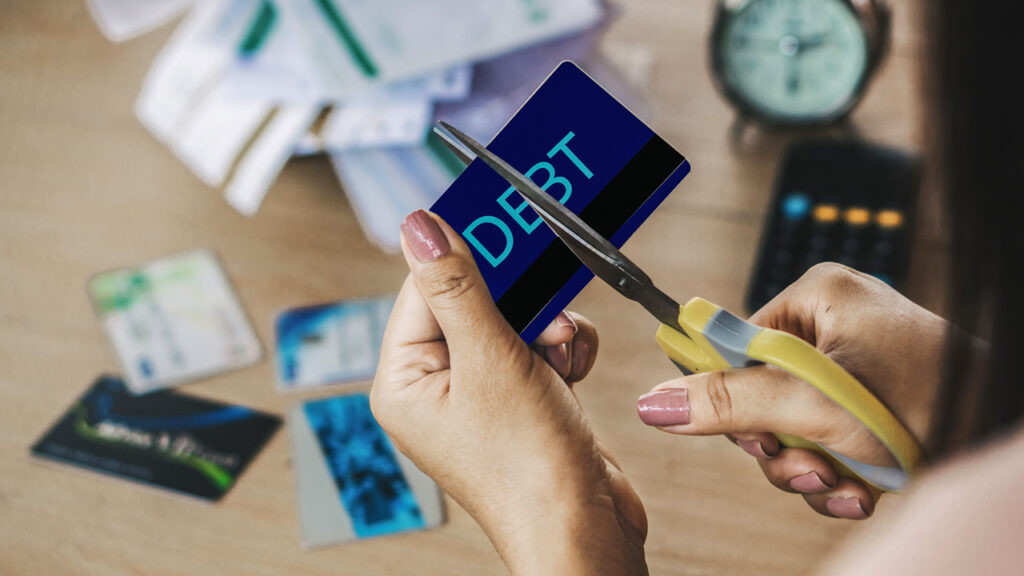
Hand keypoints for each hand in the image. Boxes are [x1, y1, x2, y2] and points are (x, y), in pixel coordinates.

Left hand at [371, 210, 647, 574]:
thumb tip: (419, 226)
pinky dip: (561, 349)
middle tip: (542, 299)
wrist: (585, 529)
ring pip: (511, 320)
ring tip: (561, 351)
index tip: (500, 224)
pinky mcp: (519, 401)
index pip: (421, 288)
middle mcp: (435, 388)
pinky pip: (535, 347)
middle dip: (517, 300)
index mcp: (404, 382)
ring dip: (547, 326)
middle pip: (471, 300)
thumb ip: (458, 286)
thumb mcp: (491, 359)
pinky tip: (572, 369)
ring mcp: (479, 395)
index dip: (464, 256)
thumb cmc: (528, 470)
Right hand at [637, 263, 947, 518]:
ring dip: (809, 469)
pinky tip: (862, 490)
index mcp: (816, 298)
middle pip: (759, 396)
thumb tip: (652, 402)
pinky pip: (825, 443)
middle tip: (807, 464)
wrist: (1004, 428)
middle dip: (780, 446)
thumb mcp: (815, 405)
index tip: (746, 432)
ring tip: (844, 482)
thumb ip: (729, 403)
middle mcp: (832, 329)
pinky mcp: (873, 411)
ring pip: (791, 430)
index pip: (735, 344)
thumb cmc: (930, 398)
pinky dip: (838, 475)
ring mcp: (854, 372)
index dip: (731, 396)